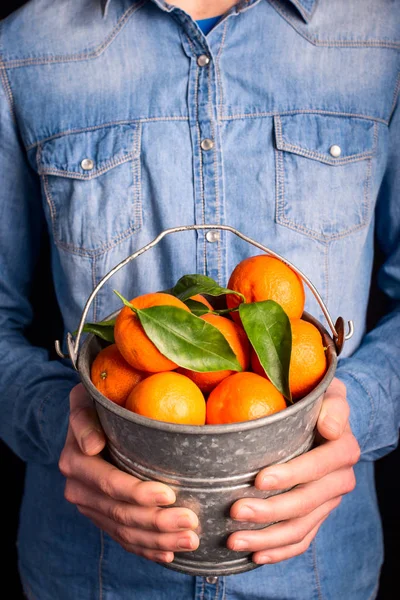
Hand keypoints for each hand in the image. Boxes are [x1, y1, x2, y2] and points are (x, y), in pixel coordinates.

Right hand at [58, 383, 198, 563]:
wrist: (85, 420)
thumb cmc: (95, 404)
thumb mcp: (85, 401)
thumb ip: (84, 419)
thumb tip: (93, 445)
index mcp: (76, 462)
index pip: (110, 484)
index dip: (139, 493)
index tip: (170, 494)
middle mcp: (79, 489)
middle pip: (121, 513)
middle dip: (158, 522)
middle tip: (191, 523)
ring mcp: (90, 507)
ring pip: (125, 531)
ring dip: (158, 540)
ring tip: (190, 540)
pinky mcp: (100, 516)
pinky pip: (123, 538)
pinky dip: (146, 549)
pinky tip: (169, 554)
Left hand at [227, 378, 359, 563]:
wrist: (328, 419)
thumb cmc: (319, 400)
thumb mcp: (330, 393)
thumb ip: (334, 404)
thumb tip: (330, 427)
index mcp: (343, 450)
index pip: (318, 467)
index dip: (291, 475)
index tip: (258, 479)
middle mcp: (340, 479)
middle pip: (305, 503)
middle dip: (269, 511)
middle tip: (235, 512)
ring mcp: (328, 501)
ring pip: (300, 528)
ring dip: (267, 538)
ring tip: (234, 540)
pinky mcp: (318, 515)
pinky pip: (302, 540)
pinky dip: (279, 552)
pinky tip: (255, 556)